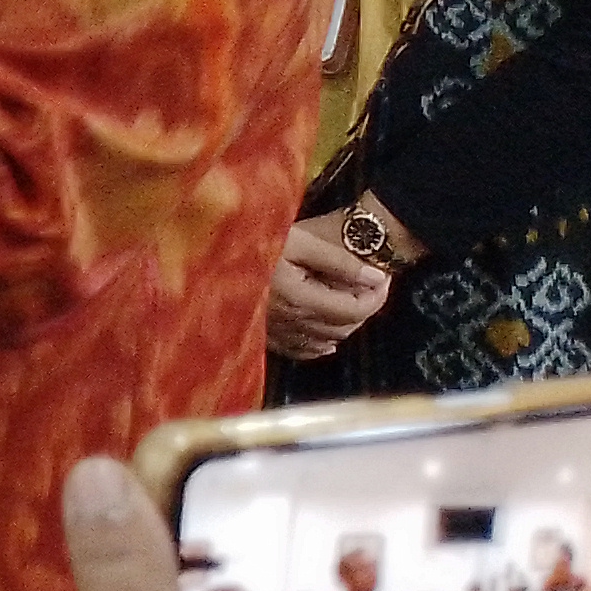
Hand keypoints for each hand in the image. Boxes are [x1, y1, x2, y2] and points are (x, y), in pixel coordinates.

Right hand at [266, 213, 392, 361]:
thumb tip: (376, 277)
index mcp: (301, 299)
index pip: (354, 310)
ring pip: (324, 341)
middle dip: (363, 308)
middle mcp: (290, 322)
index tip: (383, 279)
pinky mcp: (261, 335)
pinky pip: (298, 350)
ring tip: (348, 302)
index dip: (376, 297)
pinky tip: (325, 341)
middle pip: (342, 327)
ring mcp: (274, 332)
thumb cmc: (254, 240)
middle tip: (369, 287)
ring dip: (343, 325)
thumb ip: (339, 261)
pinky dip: (318, 347)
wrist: (208, 253)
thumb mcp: (300, 241)